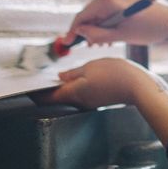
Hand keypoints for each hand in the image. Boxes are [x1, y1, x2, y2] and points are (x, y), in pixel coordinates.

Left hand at [31, 57, 154, 108]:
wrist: (138, 86)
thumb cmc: (115, 74)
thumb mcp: (91, 66)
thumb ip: (73, 72)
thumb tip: (61, 76)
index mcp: (74, 92)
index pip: (49, 98)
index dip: (37, 93)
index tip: (29, 89)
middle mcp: (80, 101)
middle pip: (59, 97)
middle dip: (50, 89)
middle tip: (42, 77)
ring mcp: (90, 101)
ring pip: (71, 95)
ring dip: (64, 86)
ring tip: (60, 74)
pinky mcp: (99, 99)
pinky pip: (82, 93)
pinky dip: (77, 86)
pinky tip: (80, 75)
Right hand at [62, 0, 167, 46]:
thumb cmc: (150, 29)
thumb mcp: (121, 36)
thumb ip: (97, 34)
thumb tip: (79, 33)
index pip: (83, 15)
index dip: (73, 30)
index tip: (67, 43)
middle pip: (89, 11)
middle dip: (86, 28)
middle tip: (87, 45)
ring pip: (97, 10)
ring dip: (96, 25)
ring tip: (101, 41)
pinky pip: (107, 7)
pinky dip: (105, 19)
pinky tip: (109, 32)